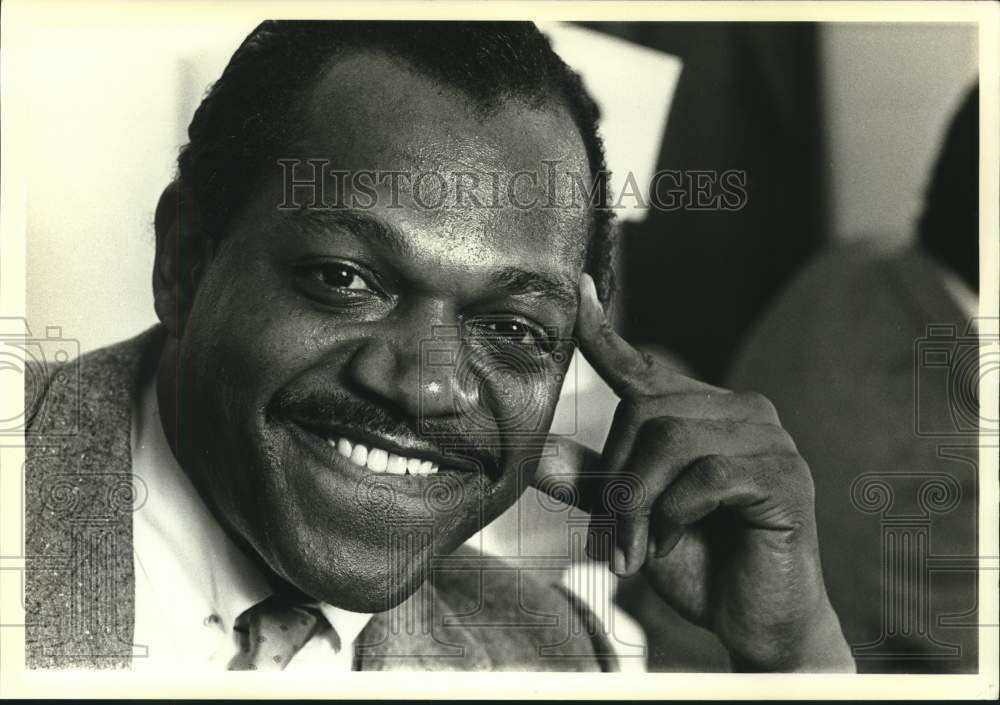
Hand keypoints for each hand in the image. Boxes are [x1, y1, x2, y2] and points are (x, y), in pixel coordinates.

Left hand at [533, 274, 853, 671]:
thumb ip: (590, 482)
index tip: (578, 290)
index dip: (603, 332)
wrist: (754, 620)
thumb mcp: (631, 517)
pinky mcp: (784, 474)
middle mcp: (739, 410)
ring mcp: (768, 438)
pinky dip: (675, 515)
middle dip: (616, 480)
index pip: (642, 368)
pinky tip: (674, 544)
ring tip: (639, 550)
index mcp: (701, 412)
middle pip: (643, 410)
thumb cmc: (696, 561)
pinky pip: (706, 474)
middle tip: (616, 538)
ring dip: (639, 505)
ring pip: (669, 441)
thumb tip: (533, 454)